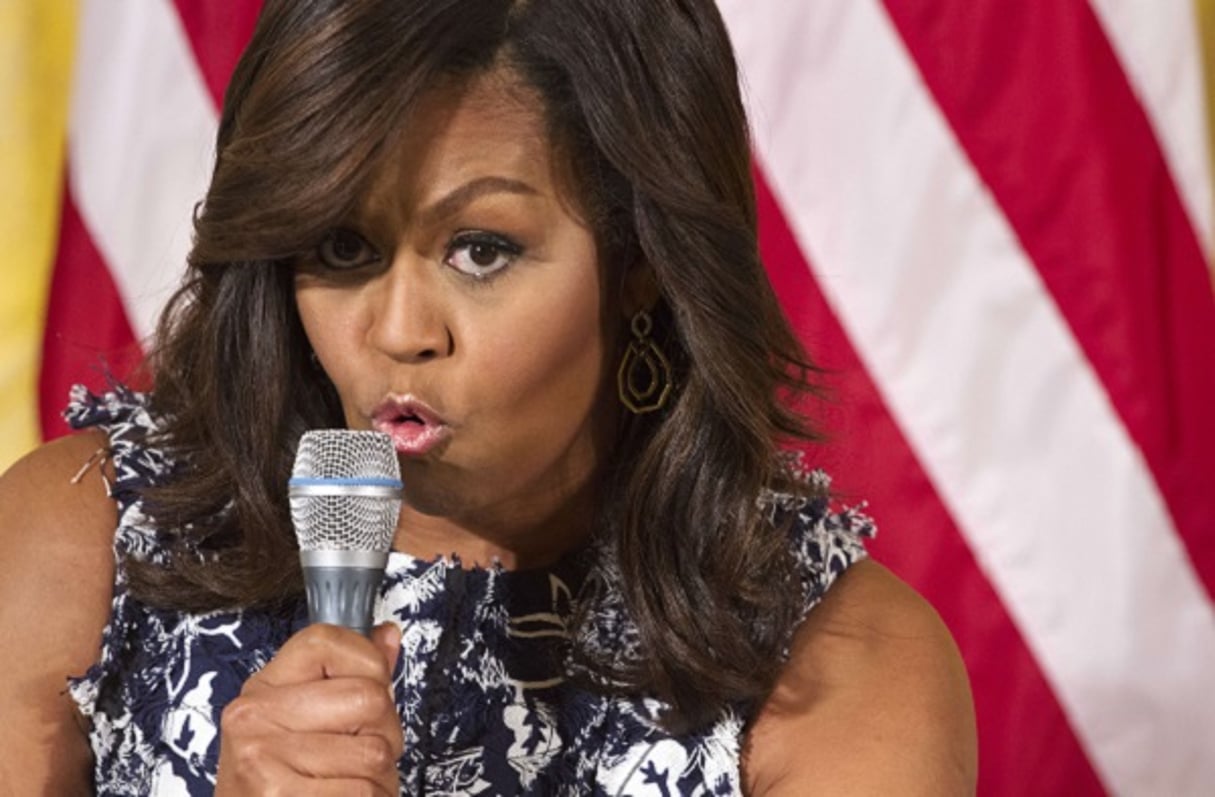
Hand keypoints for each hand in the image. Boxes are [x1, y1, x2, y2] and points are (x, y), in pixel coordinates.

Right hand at [215, 622, 402, 795]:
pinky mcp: (277, 796)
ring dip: (381, 777)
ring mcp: (261, 756)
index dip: (369, 666)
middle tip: (364, 756)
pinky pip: (364, 791)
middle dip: (386, 732)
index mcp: (263, 687)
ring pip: (375, 752)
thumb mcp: (301, 722)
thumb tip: (387, 634)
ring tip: (351, 785)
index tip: (367, 696)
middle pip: (369, 697)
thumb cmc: (281, 784)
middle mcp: (254, 715)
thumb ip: (351, 676)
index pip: (327, 641)